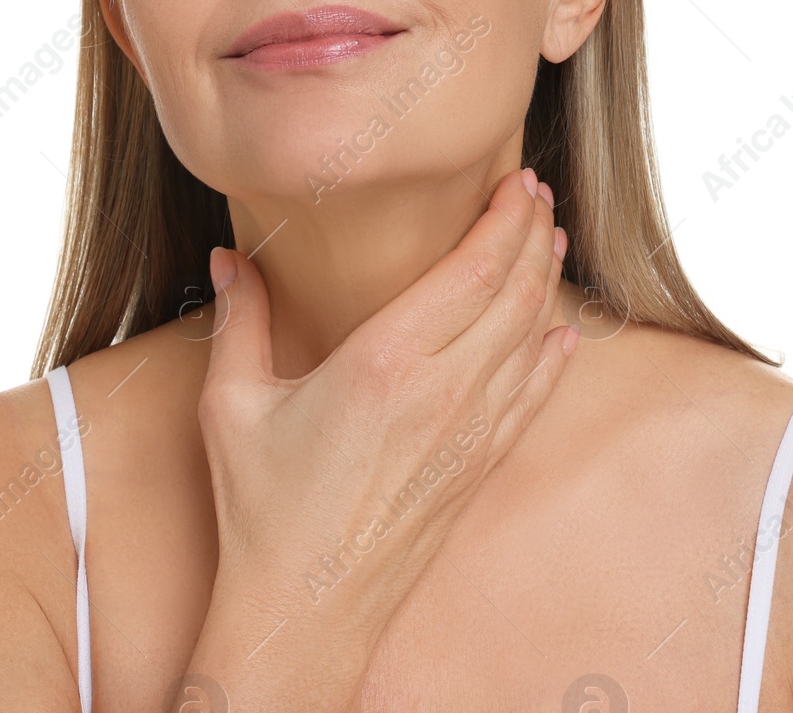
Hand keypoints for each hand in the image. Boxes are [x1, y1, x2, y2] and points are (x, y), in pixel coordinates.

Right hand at [185, 166, 574, 707]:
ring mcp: (469, 434)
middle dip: (533, 233)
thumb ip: (239, 320)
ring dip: (546, 283)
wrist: (305, 612)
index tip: (514, 180)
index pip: (473, 269)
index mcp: (384, 363)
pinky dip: (554, 358)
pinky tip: (564, 334)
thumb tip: (228, 260)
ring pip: (532, 338)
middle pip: (515, 292)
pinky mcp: (478, 469)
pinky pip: (532, 397)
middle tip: (535, 193)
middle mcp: (442, 393)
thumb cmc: (262, 510)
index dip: (505, 218)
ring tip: (550, 241)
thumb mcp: (234, 405)